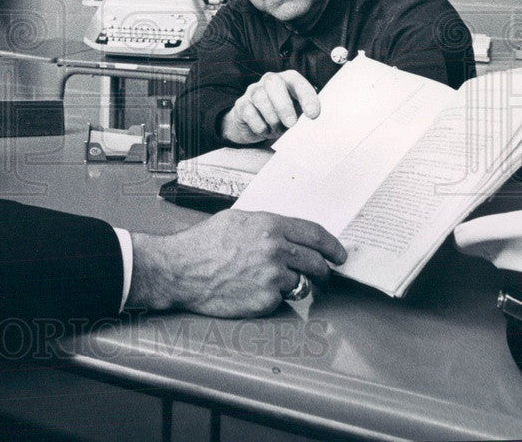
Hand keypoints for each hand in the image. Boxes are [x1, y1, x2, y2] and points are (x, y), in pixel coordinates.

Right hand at [126, 211, 346, 317]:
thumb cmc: (203, 244)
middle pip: (317, 263)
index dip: (332, 245)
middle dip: (324, 270)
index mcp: (270, 226)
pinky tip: (254, 291)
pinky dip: (273, 298)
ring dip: (299, 285)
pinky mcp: (265, 301)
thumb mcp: (236, 221)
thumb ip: (266, 226)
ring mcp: (272, 277)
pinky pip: (280, 300)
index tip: (339, 254)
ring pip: (302, 284)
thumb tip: (287, 234)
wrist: (181, 270)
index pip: (315, 235)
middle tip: (325, 274)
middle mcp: (276, 250)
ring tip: (281, 284)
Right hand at [221, 71, 319, 144]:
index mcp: (287, 80)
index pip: (296, 81)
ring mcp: (253, 91)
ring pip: (260, 98)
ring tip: (277, 130)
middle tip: (291, 124)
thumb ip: (303, 111)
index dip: (306, 96)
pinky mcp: (241, 104)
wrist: (254, 124)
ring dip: (272, 119)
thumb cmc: (281, 116)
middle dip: (283, 105)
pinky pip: (249, 113)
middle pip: (273, 83)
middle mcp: (269, 81)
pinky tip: (264, 130)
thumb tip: (311, 120)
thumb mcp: (296, 112)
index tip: (313, 115)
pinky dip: (259, 126)